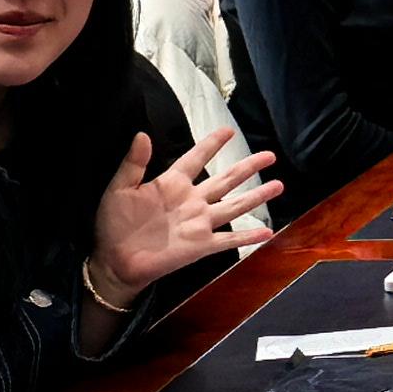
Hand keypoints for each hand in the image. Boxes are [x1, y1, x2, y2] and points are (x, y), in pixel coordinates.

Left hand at [90, 125, 277, 306]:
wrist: (114, 261)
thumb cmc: (114, 224)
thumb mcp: (119, 188)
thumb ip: (133, 163)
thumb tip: (142, 134)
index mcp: (172, 183)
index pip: (196, 158)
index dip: (212, 144)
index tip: (228, 131)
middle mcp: (192, 201)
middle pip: (226, 179)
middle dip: (248, 166)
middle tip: (269, 154)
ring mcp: (199, 223)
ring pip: (234, 205)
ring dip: (256, 196)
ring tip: (278, 185)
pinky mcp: (201, 245)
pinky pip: (229, 240)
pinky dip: (248, 236)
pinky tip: (268, 232)